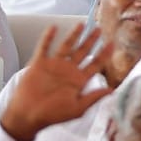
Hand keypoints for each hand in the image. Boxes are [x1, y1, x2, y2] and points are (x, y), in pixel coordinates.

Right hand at [0, 25, 113, 140]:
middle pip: (83, 52)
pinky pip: (44, 48)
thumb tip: (112, 90)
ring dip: (74, 35)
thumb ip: (94, 98)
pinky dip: (48, 37)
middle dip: (91, 40)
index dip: (104, 54)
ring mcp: (54, 66)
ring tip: (82, 24)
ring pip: (66, 46)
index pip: (95, 64)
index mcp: (79, 80)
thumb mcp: (77, 108)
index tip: (112, 44)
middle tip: (99, 29)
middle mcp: (68, 71)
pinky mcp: (39, 64)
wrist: (28, 116)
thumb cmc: (52, 115)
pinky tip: (54, 27)